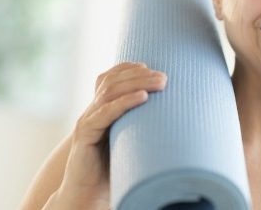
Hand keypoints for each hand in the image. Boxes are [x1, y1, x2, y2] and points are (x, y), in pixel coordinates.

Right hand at [48, 62, 166, 208]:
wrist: (87, 194)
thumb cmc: (111, 168)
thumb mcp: (128, 141)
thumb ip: (140, 125)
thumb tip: (176, 116)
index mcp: (99, 108)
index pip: (110, 77)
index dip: (129, 68)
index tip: (151, 67)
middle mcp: (91, 110)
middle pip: (112, 81)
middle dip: (139, 74)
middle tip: (164, 77)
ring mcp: (86, 121)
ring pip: (109, 92)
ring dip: (136, 83)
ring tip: (159, 83)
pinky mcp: (84, 135)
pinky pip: (104, 114)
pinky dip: (124, 103)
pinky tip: (142, 97)